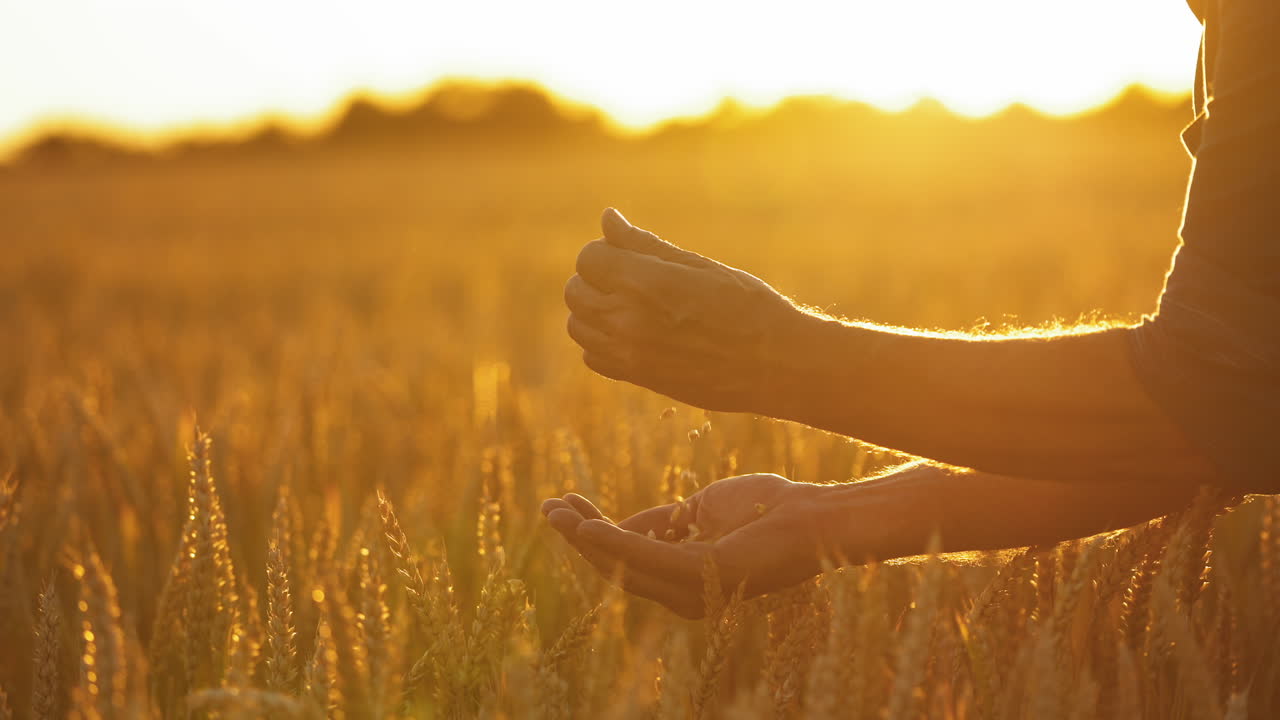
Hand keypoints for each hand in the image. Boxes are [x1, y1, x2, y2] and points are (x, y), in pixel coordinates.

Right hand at [540, 474, 832, 618]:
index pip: (627, 557)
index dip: (593, 532)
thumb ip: (663, 520)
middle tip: (549, 508)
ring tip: (558, 512)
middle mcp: (684, 594)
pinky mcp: (704, 576)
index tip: (566, 502)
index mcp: (683, 579)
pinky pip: (648, 559)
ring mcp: (694, 589)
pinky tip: (588, 526)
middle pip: (617, 566)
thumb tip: (624, 523)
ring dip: (586, 538)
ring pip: (625, 565)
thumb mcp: (702, 509)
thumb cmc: (767, 509)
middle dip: (579, 537)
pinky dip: (615, 542)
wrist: (813, 514)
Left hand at [564, 209, 803, 411]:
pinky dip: (601, 342)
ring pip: (578, 326)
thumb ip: (645, 244)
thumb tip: (608, 219)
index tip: (628, 254)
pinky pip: (593, 357)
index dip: (604, 252)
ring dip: (593, 310)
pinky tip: (631, 333)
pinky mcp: (638, 378)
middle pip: (575, 291)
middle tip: (630, 277)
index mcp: (646, 283)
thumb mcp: (698, 265)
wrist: (776, 363)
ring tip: (630, 305)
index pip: (589, 259)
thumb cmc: (747, 305)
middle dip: (595, 278)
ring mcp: (631, 354)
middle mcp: (630, 320)